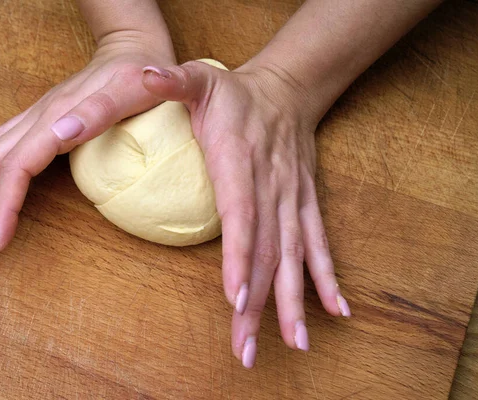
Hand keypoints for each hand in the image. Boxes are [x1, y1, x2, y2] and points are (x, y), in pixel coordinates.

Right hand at [0, 37, 174, 260]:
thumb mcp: (133, 91)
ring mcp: (35, 116)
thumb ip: (100, 112)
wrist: (133, 48)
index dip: (4, 206)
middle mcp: (39, 117)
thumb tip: (60, 134)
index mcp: (58, 117)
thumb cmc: (141, 75)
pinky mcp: (39, 117)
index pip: (18, 168)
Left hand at [142, 61, 350, 367]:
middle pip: (267, 249)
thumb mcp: (199, 78)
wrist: (287, 89)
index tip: (236, 299)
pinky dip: (326, 278)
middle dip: (258, 301)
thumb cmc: (235, 92)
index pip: (242, 214)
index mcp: (240, 161)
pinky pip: (319, 243)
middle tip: (245, 347)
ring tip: (295, 343)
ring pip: (294, 256)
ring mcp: (293, 198)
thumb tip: (142, 73)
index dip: (240, 256)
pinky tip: (335, 310)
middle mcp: (272, 186)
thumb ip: (170, 81)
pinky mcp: (305, 203)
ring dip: (292, 301)